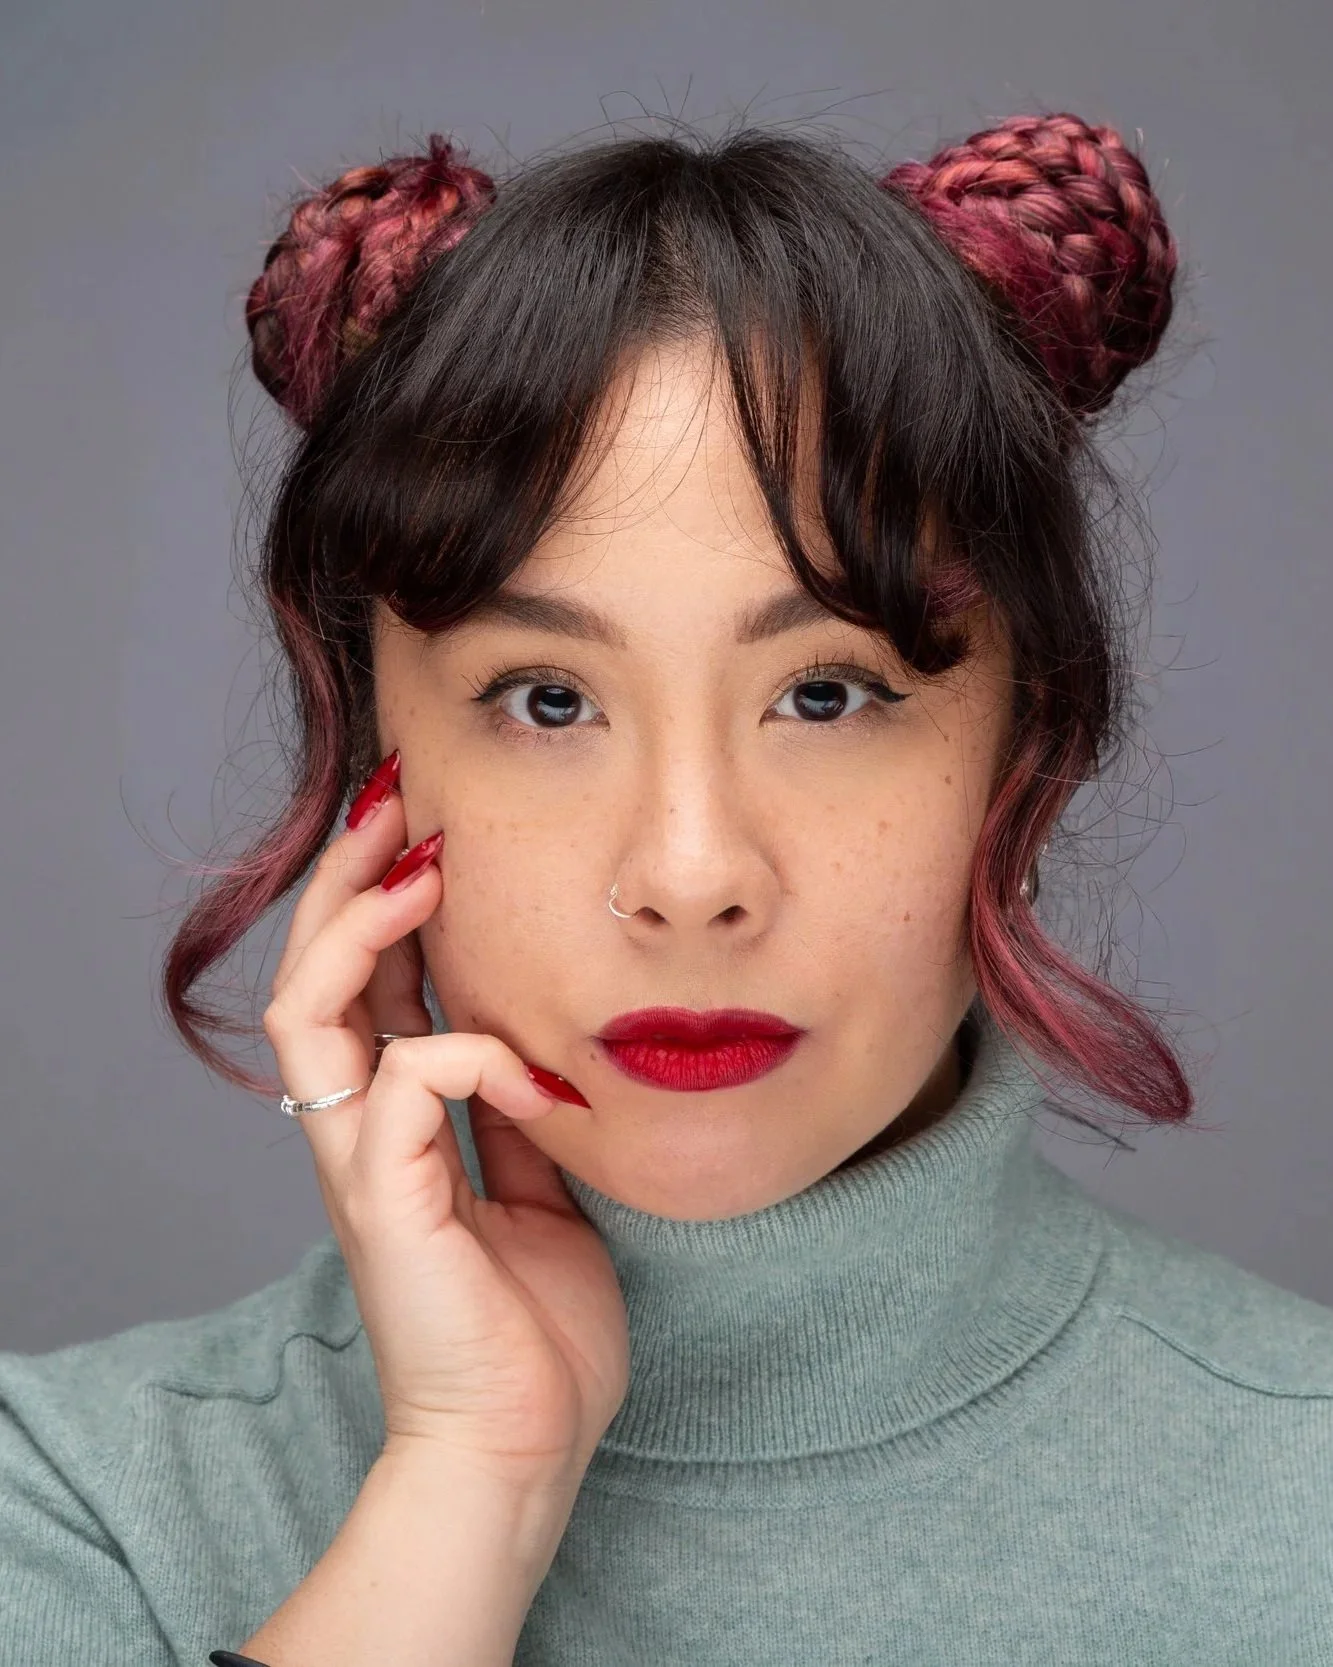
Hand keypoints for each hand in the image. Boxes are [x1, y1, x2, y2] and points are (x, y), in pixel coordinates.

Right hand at [262, 767, 629, 1490]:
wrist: (519, 1452)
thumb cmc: (531, 1333)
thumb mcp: (537, 1190)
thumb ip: (513, 1116)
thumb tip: (530, 1042)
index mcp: (394, 1125)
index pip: (367, 984)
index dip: (388, 902)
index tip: (437, 830)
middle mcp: (358, 1133)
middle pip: (313, 972)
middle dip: (352, 878)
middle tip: (400, 799)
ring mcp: (361, 1167)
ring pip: (311, 1010)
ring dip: (363, 926)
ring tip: (423, 864)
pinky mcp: (386, 1205)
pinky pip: (401, 1088)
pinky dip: (468, 1053)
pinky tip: (533, 1067)